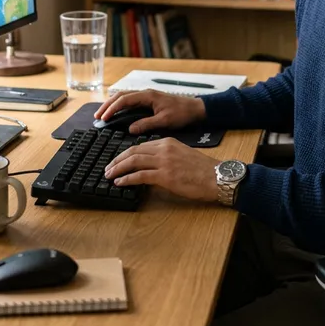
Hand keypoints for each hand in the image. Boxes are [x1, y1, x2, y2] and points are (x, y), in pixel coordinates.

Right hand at [94, 90, 205, 134]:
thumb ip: (146, 124)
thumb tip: (130, 129)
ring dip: (113, 104)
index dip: (112, 108)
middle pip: (121, 96)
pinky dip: (120, 106)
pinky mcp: (149, 101)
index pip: (124, 99)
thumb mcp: (164, 121)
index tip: (103, 118)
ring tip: (103, 115)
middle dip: (107, 105)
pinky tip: (117, 113)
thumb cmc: (182, 113)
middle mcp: (145, 94)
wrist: (195, 109)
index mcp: (148, 96)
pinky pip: (130, 101)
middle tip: (97, 116)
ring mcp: (147, 96)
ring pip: (124, 97)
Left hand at [104, 137, 219, 201]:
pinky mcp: (165, 176)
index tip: (117, 160)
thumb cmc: (203, 170)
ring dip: (118, 168)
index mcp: (168, 142)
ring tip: (109, 175)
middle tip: (107, 167)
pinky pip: (140, 176)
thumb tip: (151, 165)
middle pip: (133, 151)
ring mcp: (164, 162)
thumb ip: (166, 156)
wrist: (217, 177)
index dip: (126, 153)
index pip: (140, 145)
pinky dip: (127, 179)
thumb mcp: (182, 155)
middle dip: (117, 160)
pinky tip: (120, 183)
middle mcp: (164, 149)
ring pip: (134, 161)